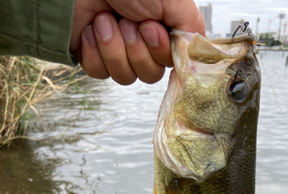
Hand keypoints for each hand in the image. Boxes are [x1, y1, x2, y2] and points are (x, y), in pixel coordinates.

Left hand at [70, 0, 205, 83]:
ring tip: (105, 21)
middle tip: (127, 22)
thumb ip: (191, 25)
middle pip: (149, 75)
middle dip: (136, 50)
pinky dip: (95, 51)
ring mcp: (117, 51)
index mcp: (162, 28)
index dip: (159, 52)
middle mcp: (142, 42)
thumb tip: (196, 51)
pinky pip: (100, 73)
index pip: (171, 64)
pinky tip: (91, 31)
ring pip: (125, 77)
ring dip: (114, 48)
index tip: (151, 28)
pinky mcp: (94, 57)